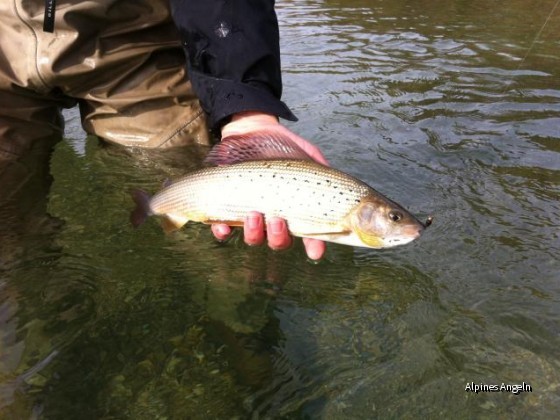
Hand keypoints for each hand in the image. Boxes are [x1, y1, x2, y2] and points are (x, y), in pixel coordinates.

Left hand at [211, 111, 327, 259]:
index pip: (308, 234)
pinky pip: (223, 228)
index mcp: (296, 209)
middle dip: (279, 236)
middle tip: (277, 219)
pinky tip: (224, 228)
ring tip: (254, 214)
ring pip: (254, 238)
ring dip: (255, 233)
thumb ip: (321, 167)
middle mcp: (275, 217)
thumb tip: (335, 179)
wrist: (251, 129)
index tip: (315, 251)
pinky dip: (222, 231)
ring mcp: (252, 214)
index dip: (313, 246)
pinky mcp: (228, 207)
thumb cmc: (282, 146)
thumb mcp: (308, 153)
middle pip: (279, 241)